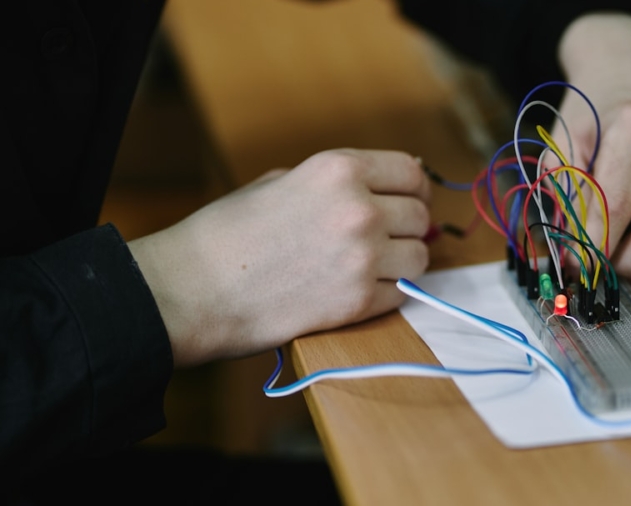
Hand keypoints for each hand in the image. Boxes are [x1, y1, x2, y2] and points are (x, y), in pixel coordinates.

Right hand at [128, 149, 430, 366]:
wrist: (193, 290)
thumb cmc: (228, 234)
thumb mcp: (279, 181)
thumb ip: (333, 183)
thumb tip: (376, 188)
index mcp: (338, 169)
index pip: (410, 172)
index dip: (415, 188)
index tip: (411, 199)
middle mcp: (359, 209)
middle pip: (419, 216)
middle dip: (408, 228)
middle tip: (389, 239)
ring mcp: (362, 258)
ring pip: (420, 258)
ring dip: (403, 263)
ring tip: (374, 267)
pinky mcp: (358, 303)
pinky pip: (401, 294)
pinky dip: (387, 294)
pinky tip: (357, 290)